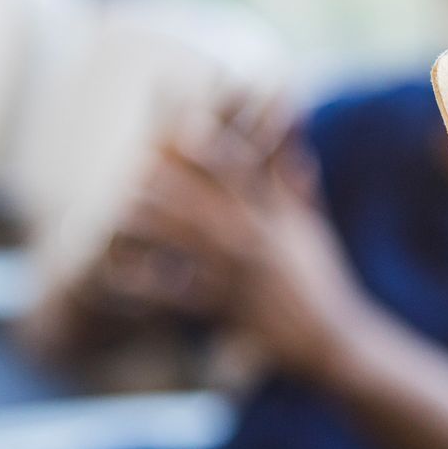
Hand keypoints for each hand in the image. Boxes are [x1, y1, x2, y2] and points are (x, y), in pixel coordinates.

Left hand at [109, 102, 385, 387]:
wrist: (328, 336)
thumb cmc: (316, 273)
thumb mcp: (308, 217)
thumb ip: (290, 168)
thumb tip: (290, 113)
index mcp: (276, 214)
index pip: (243, 171)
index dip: (211, 145)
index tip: (181, 123)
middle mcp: (257, 239)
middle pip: (207, 200)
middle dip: (169, 181)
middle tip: (131, 162)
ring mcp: (240, 274)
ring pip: (189, 243)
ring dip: (153, 225)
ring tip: (118, 209)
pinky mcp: (226, 307)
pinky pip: (180, 294)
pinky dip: (148, 284)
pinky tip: (119, 274)